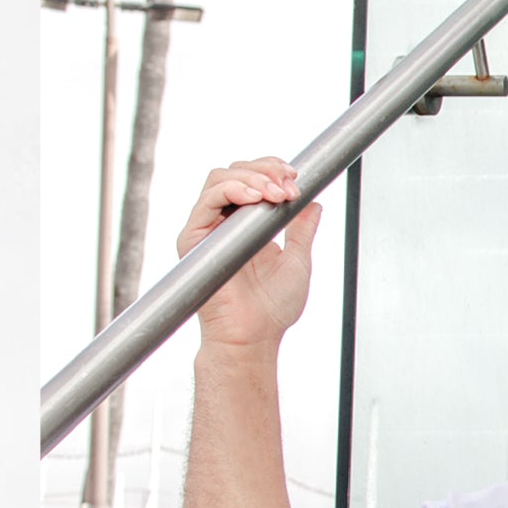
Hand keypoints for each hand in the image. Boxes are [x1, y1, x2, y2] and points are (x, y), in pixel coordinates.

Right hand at [180, 159, 323, 350]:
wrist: (253, 337)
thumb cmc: (272, 310)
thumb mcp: (297, 260)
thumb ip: (301, 229)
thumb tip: (314, 202)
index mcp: (246, 227)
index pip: (252, 180)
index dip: (272, 170)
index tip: (296, 178)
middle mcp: (223, 224)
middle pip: (235, 172)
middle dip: (266, 170)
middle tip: (289, 186)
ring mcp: (207, 229)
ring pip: (220, 178)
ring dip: (252, 178)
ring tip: (276, 193)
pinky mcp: (193, 238)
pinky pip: (207, 200)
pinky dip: (232, 189)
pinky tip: (255, 198)